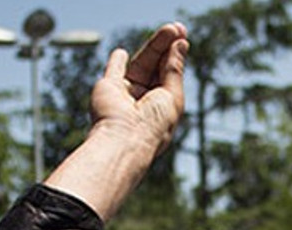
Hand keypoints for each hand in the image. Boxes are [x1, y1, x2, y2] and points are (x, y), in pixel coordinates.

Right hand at [88, 22, 188, 160]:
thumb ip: (174, 69)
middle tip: (177, 28)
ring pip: (140, 64)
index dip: (176, 55)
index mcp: (162, 106)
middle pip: (156, 67)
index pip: (169, 75)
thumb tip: (181, 43)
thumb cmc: (153, 126)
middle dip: (166, 47)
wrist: (125, 139)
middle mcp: (143, 101)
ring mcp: (125, 94)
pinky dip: (117, 62)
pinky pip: (113, 71)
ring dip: (154, 46)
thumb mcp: (173, 95)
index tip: (183, 36)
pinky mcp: (108, 88)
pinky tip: (122, 52)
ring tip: (169, 29)